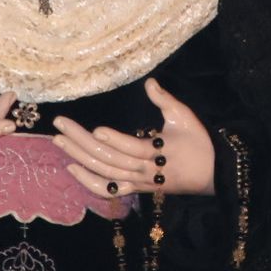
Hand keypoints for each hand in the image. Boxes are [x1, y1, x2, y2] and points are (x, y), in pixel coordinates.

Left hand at [52, 77, 214, 195]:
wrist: (212, 174)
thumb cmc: (198, 143)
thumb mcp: (184, 117)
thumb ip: (165, 100)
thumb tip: (149, 81)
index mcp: (158, 152)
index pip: (132, 148)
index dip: (114, 140)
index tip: (95, 129)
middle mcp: (144, 171)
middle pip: (109, 159)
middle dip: (81, 142)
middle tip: (59, 124)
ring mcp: (138, 182)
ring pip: (104, 172)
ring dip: (78, 157)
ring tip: (58, 140)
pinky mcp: (135, 189)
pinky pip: (108, 189)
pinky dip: (88, 182)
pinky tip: (72, 168)